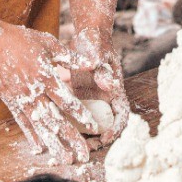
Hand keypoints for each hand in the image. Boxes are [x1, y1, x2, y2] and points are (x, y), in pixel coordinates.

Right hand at [0, 21, 95, 164]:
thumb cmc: (22, 40)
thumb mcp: (49, 44)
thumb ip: (71, 57)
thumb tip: (92, 63)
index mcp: (47, 77)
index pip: (68, 102)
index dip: (82, 115)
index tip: (94, 128)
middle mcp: (35, 93)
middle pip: (56, 121)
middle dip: (72, 139)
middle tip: (84, 156)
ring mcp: (21, 100)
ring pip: (40, 127)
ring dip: (54, 145)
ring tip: (65, 160)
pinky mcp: (11, 102)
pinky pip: (23, 123)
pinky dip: (31, 136)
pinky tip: (39, 149)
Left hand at [68, 26, 129, 145]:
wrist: (87, 34)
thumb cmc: (96, 42)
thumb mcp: (99, 54)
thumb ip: (103, 69)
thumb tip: (109, 84)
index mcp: (116, 91)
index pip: (121, 116)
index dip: (115, 130)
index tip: (104, 138)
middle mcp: (105, 98)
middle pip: (106, 125)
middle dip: (98, 139)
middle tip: (85, 147)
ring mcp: (93, 99)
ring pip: (90, 124)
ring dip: (83, 136)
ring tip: (72, 144)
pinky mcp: (80, 97)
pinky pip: (77, 115)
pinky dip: (71, 124)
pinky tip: (59, 129)